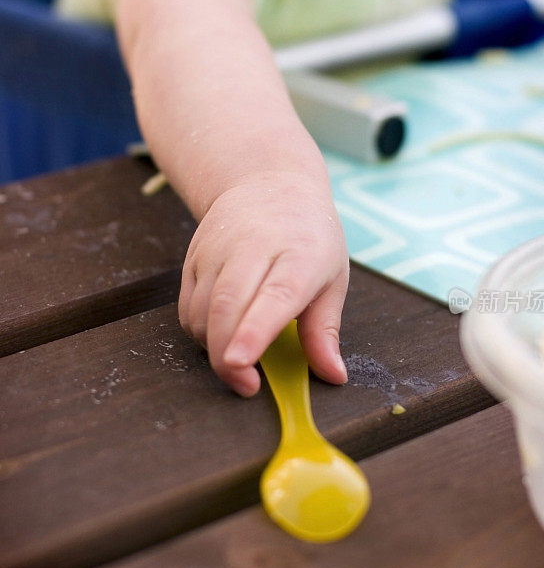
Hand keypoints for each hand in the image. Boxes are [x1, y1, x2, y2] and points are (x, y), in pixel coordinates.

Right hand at [178, 171, 349, 395]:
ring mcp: (217, 250)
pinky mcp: (192, 257)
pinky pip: (186, 307)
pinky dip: (199, 332)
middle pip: (227, 306)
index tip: (240, 363)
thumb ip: (325, 330)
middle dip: (226, 355)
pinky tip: (222, 334)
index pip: (275, 296)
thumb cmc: (309, 237)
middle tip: (245, 385)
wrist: (267, 182)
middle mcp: (253, 248)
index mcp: (300, 255)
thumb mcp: (332, 278)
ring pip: (200, 311)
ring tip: (240, 358)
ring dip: (213, 346)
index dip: (254, 332)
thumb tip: (333, 375)